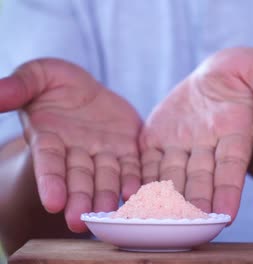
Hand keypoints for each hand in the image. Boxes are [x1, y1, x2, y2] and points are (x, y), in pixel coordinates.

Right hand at [0, 59, 141, 231]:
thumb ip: (19, 86)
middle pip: (78, 178)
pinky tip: (136, 192)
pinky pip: (131, 166)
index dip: (50, 182)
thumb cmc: (56, 82)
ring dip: (106, 196)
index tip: (52, 203)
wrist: (87, 88)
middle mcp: (76, 151)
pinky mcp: (126, 149)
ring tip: (108, 213)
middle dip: (79, 199)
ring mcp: (103, 152)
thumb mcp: (38, 75)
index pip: (48, 162)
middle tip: (79, 222)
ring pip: (105, 178)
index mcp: (50, 138)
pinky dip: (133, 180)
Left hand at [140, 47, 252, 219]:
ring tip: (157, 222)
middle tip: (188, 228)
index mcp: (236, 132)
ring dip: (166, 200)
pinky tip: (131, 198)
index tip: (226, 215)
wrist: (219, 76)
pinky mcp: (158, 139)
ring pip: (172, 175)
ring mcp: (181, 144)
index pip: (233, 165)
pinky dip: (141, 180)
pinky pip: (148, 161)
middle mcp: (208, 146)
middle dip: (195, 203)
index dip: (229, 189)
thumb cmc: (248, 74)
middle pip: (201, 179)